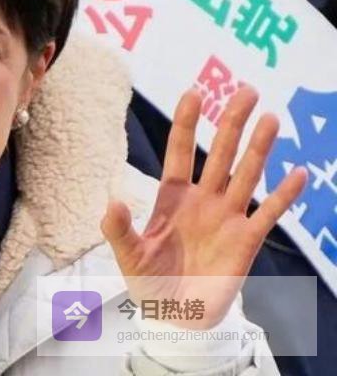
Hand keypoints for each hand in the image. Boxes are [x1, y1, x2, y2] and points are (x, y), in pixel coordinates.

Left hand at [101, 87, 306, 328]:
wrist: (175, 318)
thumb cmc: (149, 284)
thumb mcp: (128, 255)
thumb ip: (119, 229)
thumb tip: (111, 202)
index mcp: (171, 199)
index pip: (179, 153)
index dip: (186, 124)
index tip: (193, 93)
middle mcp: (202, 200)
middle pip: (219, 153)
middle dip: (231, 123)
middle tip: (246, 90)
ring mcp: (227, 218)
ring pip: (245, 174)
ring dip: (258, 147)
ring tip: (269, 118)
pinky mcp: (246, 241)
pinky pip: (269, 214)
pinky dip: (284, 195)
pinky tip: (297, 173)